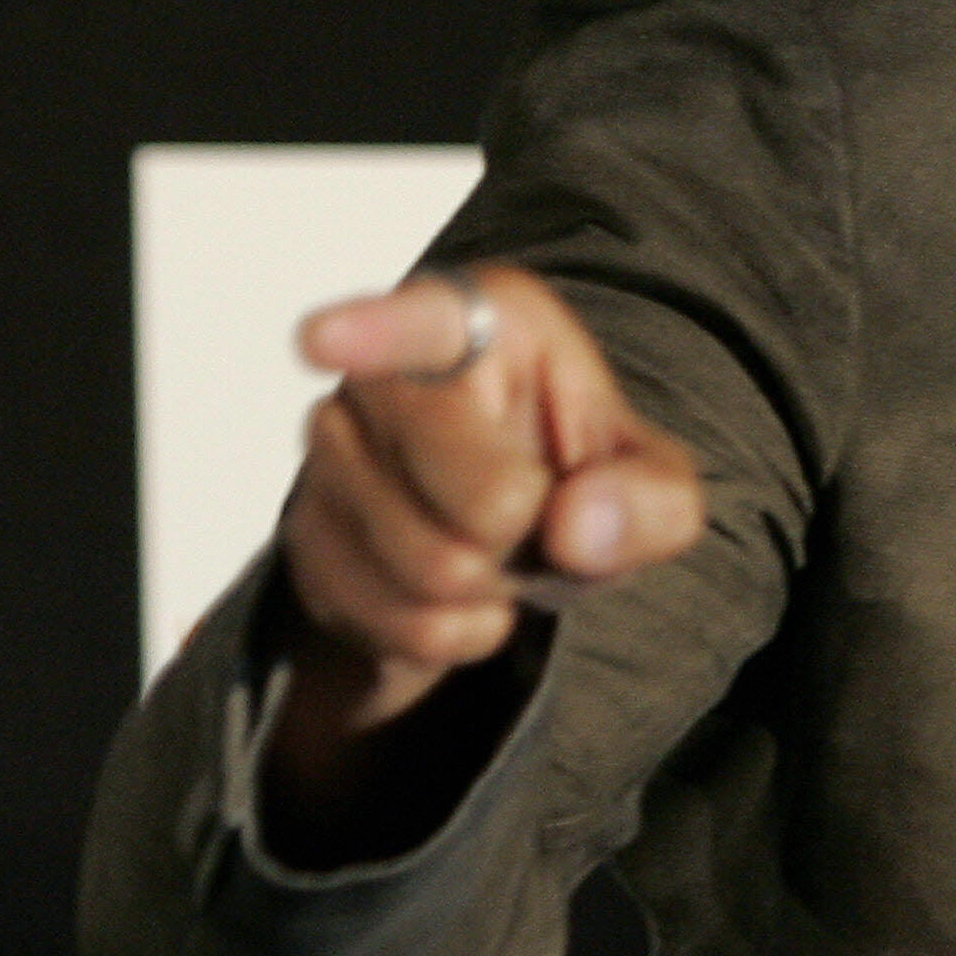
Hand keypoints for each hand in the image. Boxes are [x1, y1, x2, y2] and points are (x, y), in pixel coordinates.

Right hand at [263, 265, 703, 829]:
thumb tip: (579, 527)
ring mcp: (332, 454)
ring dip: (490, 585)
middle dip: (524, 526)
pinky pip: (400, 621)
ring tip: (496, 547)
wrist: (501, 542)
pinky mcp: (305, 536)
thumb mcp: (650, 481)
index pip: (422, 325)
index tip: (322, 340)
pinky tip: (462, 594)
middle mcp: (385, 377)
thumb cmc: (572, 476)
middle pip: (469, 487)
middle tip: (531, 507)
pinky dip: (455, 630)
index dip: (373, 332)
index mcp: (479, 324)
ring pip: (431, 566)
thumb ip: (649, 498)